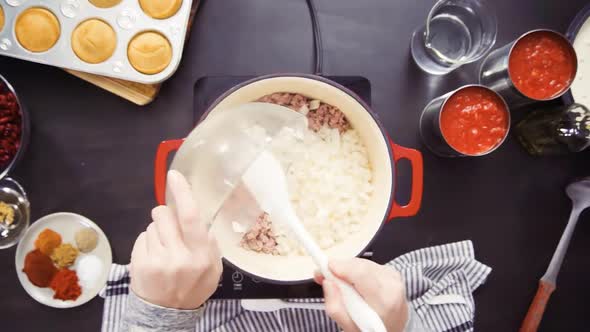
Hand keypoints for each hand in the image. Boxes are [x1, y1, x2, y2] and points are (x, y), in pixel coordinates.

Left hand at [130, 170, 222, 308]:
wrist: (167, 314)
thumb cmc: (194, 286)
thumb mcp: (213, 269)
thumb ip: (209, 244)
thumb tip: (199, 220)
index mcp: (201, 255)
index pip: (191, 217)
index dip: (183, 193)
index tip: (174, 175)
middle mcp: (178, 256)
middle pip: (164, 214)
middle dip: (166, 214)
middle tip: (170, 229)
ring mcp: (156, 260)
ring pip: (152, 225)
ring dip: (157, 231)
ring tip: (163, 248)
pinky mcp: (139, 263)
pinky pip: (141, 237)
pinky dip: (147, 242)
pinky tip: (153, 257)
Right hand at [315, 258, 407, 331]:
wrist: (395, 329)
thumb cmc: (371, 329)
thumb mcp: (349, 327)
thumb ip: (336, 307)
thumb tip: (327, 282)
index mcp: (384, 301)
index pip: (362, 274)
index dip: (341, 267)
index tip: (324, 268)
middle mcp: (392, 285)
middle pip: (360, 266)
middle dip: (340, 268)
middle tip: (325, 276)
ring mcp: (394, 277)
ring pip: (363, 263)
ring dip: (348, 270)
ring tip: (341, 284)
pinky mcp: (392, 272)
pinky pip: (368, 265)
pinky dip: (357, 271)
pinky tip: (354, 283)